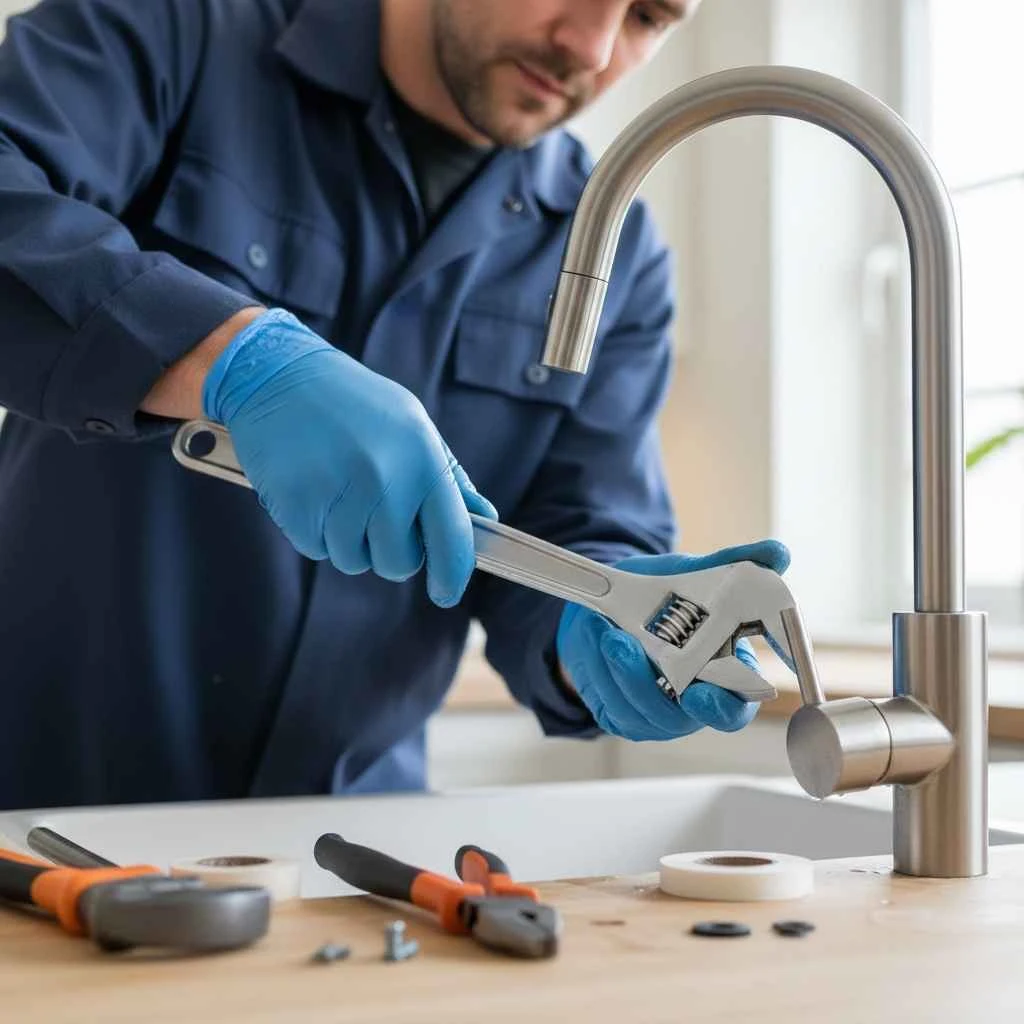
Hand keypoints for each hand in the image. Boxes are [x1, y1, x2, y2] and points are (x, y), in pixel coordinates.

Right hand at [202, 308, 496, 606]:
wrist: (277, 374)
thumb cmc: (353, 403)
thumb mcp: (413, 425)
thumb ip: (449, 477)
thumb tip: (483, 519)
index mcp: (423, 459)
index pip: (452, 538)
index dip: (451, 575)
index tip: (445, 592)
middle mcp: (385, 480)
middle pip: (399, 563)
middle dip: (388, 551)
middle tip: (373, 514)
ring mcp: (339, 495)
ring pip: (354, 561)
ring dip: (348, 540)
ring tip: (338, 491)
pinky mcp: (297, 507)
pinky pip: (316, 549)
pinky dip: (315, 531)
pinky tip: (312, 490)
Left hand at [556, 540, 790, 739]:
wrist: (607, 603)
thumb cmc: (659, 595)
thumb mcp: (692, 573)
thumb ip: (732, 566)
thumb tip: (776, 553)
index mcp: (726, 673)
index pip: (737, 705)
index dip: (725, 706)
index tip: (704, 692)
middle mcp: (693, 699)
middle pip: (685, 717)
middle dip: (660, 693)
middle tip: (642, 659)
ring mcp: (656, 711)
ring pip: (641, 708)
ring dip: (622, 670)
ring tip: (609, 633)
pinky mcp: (620, 712)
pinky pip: (610, 704)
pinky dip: (601, 671)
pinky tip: (597, 639)